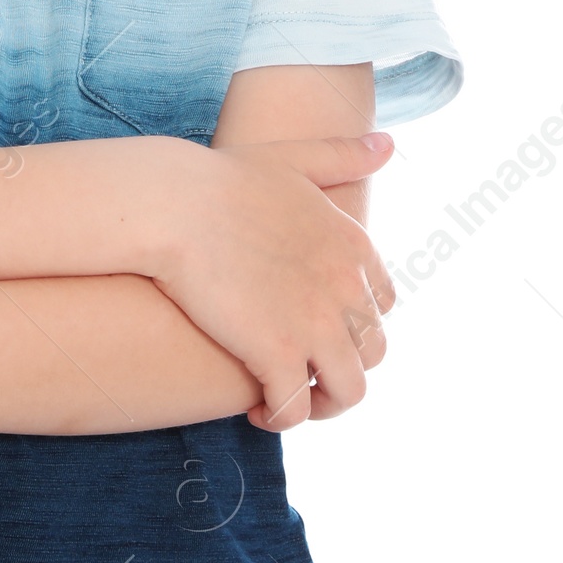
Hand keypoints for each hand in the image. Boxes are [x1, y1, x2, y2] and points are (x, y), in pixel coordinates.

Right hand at [147, 133, 396, 431]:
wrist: (172, 202)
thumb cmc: (220, 178)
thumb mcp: (293, 158)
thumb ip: (344, 155)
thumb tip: (390, 144)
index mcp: (353, 245)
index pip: (383, 304)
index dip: (354, 322)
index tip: (319, 326)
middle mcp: (347, 289)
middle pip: (373, 352)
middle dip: (342, 366)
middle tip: (302, 369)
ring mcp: (317, 324)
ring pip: (349, 392)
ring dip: (323, 405)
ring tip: (286, 400)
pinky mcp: (277, 353)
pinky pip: (296, 410)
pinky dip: (282, 418)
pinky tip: (257, 410)